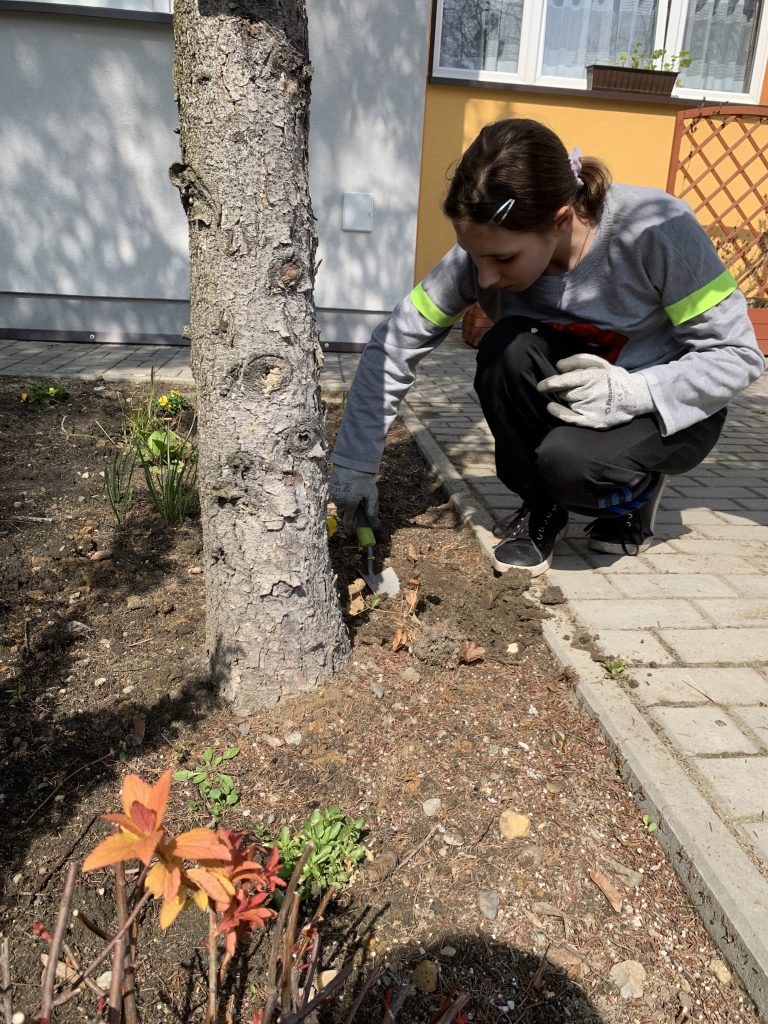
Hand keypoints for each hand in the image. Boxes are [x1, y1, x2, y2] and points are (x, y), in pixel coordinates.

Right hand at [329, 465, 378, 536]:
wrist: (353, 461)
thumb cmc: (364, 479)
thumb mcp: (371, 495)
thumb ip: (372, 510)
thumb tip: (375, 525)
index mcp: (349, 505)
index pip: (348, 523)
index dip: (350, 530)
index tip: (352, 535)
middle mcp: (339, 502)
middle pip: (343, 515)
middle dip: (348, 519)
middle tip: (355, 519)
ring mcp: (334, 494)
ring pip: (339, 506)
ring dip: (345, 508)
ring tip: (353, 502)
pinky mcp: (332, 487)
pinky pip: (337, 498)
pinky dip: (342, 499)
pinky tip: (349, 493)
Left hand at [537, 353, 653, 428]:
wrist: (634, 397)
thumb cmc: (614, 378)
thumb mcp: (599, 363)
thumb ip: (578, 361)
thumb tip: (559, 366)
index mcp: (592, 377)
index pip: (564, 381)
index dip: (549, 383)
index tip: (541, 386)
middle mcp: (589, 394)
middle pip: (565, 393)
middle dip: (565, 390)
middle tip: (576, 388)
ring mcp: (590, 409)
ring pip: (568, 403)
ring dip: (569, 400)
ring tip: (583, 396)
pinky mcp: (593, 421)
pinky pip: (570, 418)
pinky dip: (559, 412)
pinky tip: (551, 407)